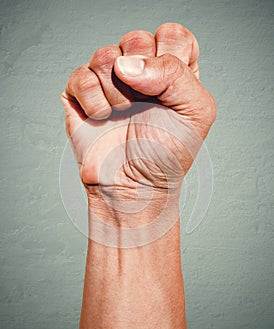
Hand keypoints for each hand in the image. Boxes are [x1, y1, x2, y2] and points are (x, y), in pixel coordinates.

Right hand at [61, 23, 215, 190]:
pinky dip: (93, 101)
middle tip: (144, 106)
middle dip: (142, 78)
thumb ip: (174, 73)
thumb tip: (125, 63)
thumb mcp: (195, 112)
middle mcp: (141, 72)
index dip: (170, 57)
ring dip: (117, 93)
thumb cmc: (166, 155)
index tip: (168, 91)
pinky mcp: (82, 95)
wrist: (134, 186)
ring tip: (124, 115)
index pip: (172, 35)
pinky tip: (103, 117)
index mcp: (172, 72)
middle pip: (136, 39)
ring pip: (106, 56)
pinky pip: (81, 76)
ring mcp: (110, 82)